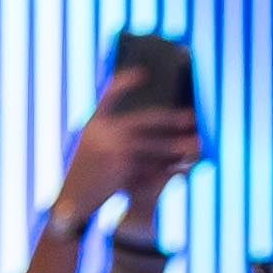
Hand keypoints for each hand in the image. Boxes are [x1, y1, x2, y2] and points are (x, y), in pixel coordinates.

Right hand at [49, 95, 195, 228]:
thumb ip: (116, 134)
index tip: (142, 73)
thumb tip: (154, 128)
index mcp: (94, 123)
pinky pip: (153, 166)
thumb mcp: (95, 147)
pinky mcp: (123, 169)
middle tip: (194, 117)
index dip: (124, 83)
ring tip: (199, 145)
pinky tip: (186, 168)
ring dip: (180, 146)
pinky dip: (171, 167)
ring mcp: (113, 150)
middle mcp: (103, 132)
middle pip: (147, 120)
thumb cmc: (89, 173)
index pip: (109, 96)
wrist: (73, 199)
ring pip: (157, 145)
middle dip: (173, 118)